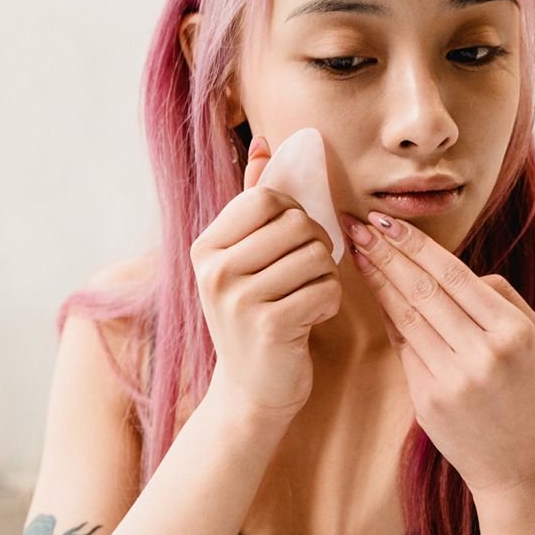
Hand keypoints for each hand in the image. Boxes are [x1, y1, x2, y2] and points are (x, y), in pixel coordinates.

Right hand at [189, 136, 341, 424]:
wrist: (252, 390)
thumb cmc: (255, 314)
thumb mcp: (244, 256)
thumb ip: (254, 198)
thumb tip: (266, 143)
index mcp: (206, 247)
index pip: (265, 198)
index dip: (292, 213)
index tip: (288, 241)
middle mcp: (214, 270)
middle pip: (296, 223)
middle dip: (314, 245)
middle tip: (302, 273)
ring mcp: (238, 300)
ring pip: (315, 256)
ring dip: (324, 277)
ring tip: (304, 297)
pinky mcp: (269, 326)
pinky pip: (325, 290)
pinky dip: (328, 303)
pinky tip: (309, 319)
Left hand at [338, 210, 534, 497]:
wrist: (518, 468)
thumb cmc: (528, 395)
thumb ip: (502, 298)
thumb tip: (459, 271)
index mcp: (513, 331)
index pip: (455, 276)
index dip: (417, 246)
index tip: (387, 222)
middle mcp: (483, 353)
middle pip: (424, 290)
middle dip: (388, 254)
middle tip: (358, 225)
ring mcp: (453, 378)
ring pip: (407, 316)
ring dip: (379, 280)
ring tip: (358, 251)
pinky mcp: (428, 400)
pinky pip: (404, 347)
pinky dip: (387, 316)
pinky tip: (374, 292)